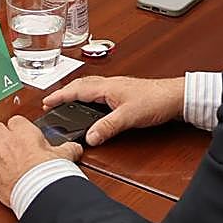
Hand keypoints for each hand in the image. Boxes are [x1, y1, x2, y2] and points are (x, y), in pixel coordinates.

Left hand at [0, 115, 82, 208]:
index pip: (15, 120)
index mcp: (24, 132)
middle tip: (7, 142)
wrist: (39, 192)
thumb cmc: (48, 174)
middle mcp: (7, 141)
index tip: (22, 134)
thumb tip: (75, 148)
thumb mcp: (63, 156)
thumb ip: (68, 148)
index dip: (18, 127)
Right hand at [42, 75, 184, 145]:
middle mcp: (110, 84)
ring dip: (77, 92)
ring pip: (91, 87)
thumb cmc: (156, 100)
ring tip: (67, 101)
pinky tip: (93, 104)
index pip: (77, 90)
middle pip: (81, 85)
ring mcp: (118, 88)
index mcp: (107, 87)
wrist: (176, 96)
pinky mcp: (125, 93)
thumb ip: (108, 127)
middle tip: (52, 102)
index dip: (60, 96)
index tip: (46, 102)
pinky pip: (100, 91)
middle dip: (65, 93)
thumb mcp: (128, 117)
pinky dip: (89, 96)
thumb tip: (90, 137)